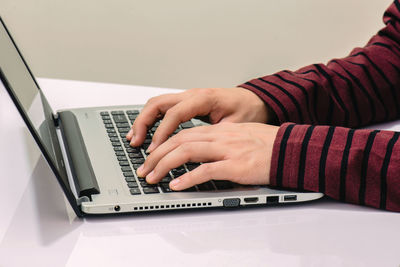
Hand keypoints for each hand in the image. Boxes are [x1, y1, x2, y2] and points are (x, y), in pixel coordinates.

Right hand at [126, 87, 272, 151]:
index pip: (174, 114)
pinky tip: (146, 133)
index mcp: (204, 98)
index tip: (153, 149)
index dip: (161, 132)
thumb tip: (198, 151)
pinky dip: (151, 120)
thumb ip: (216, 135)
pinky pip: (163, 108)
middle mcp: (192, 95)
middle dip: (143, 123)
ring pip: (156, 104)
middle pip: (158, 103)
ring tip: (134, 139)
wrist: (254, 100)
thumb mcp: (236, 125)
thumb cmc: (248, 111)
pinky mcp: (187, 103)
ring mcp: (187, 97)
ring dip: (143, 121)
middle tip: (136, 143)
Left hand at [136, 122, 278, 189]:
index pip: (183, 134)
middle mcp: (220, 137)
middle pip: (179, 141)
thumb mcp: (239, 137)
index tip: (152, 157)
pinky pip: (206, 170)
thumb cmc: (267, 145)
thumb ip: (219, 142)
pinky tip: (176, 185)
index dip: (163, 145)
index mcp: (219, 130)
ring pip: (187, 152)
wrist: (292, 149)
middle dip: (156, 156)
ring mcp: (227, 150)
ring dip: (165, 166)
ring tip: (152, 178)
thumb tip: (200, 152)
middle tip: (144, 170)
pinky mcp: (236, 166)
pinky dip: (188, 178)